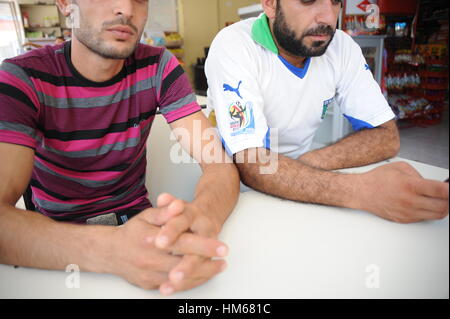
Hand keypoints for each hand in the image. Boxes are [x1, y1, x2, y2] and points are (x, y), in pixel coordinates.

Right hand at [107, 203, 226, 289]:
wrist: (111, 252)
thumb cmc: (133, 232)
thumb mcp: (147, 216)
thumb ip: (165, 211)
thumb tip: (178, 205)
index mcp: (151, 239)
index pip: (182, 243)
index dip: (203, 245)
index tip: (221, 246)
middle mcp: (150, 259)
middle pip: (184, 263)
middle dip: (207, 264)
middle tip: (224, 261)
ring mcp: (149, 274)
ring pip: (180, 279)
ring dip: (202, 274)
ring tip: (218, 267)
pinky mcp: (150, 284)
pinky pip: (173, 286)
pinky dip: (190, 282)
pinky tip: (202, 275)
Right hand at [357, 162, 448, 222]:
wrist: (361, 192)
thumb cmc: (377, 180)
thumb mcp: (400, 168)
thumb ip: (419, 175)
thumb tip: (433, 184)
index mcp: (410, 186)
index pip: (440, 191)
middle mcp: (409, 201)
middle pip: (443, 206)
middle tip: (448, 194)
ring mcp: (407, 213)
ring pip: (436, 215)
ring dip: (443, 207)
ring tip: (442, 200)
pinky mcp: (404, 220)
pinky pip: (424, 218)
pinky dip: (430, 211)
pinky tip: (427, 204)